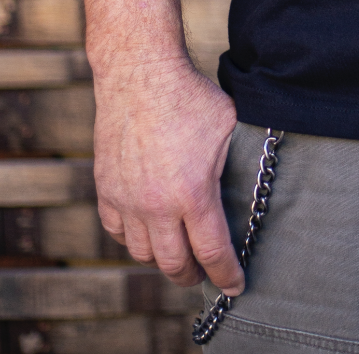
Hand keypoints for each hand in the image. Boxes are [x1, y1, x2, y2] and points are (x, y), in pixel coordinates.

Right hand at [93, 57, 242, 293]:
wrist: (140, 73)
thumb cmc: (190, 96)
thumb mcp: (229, 128)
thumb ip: (234, 163)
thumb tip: (252, 180)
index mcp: (193, 193)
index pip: (213, 252)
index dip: (227, 275)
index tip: (236, 285)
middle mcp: (156, 205)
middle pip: (174, 264)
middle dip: (194, 275)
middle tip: (205, 274)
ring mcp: (127, 200)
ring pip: (143, 253)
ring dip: (163, 258)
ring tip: (178, 252)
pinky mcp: (106, 189)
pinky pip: (118, 232)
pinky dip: (134, 239)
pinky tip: (148, 231)